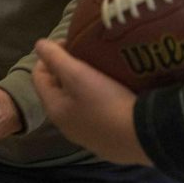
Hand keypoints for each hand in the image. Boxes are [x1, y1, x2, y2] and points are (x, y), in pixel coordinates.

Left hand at [31, 39, 149, 165]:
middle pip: (59, 89)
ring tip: (101, 68)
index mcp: (55, 109)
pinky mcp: (109, 139)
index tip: (71, 43)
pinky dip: (100, 98)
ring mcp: (89, 135)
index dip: (49, 55)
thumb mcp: (77, 74)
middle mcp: (67, 125)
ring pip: (79, 101)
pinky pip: (98, 112)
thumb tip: (39, 45)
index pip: (39, 76)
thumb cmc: (106, 103)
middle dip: (68, 68)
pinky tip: (116, 90)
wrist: (144, 136)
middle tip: (87, 54)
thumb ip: (55, 57)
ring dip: (85, 84)